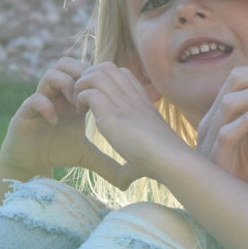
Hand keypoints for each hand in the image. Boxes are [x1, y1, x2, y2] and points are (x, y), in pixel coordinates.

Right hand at [0, 58, 130, 192]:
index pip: (85, 72)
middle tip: (88, 98)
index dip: (96, 80)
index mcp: (72, 99)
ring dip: (66, 86)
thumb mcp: (86, 154)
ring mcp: (41, 100)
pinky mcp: (25, 112)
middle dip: (81, 77)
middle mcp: (56, 95)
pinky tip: (55, 122)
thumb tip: (128, 180)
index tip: (104, 99)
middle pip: (68, 64)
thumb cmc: (57, 153)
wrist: (30, 164)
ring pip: (51, 74)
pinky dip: (46, 106)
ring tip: (74, 107)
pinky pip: (35, 98)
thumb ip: (106, 162)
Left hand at [75, 62, 187, 179]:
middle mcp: (131, 95)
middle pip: (105, 66)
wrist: (168, 159)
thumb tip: (123, 182)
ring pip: (95, 73)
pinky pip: (88, 92)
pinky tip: (79, 113)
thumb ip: (130, 166)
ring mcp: (122, 101)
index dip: (104, 80)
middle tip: (82, 98)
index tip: (96, 98)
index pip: (120, 72)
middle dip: (89, 77)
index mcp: (140, 99)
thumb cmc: (158, 162)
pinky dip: (79, 99)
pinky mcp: (111, 112)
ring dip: (82, 85)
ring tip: (78, 104)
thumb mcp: (142, 156)